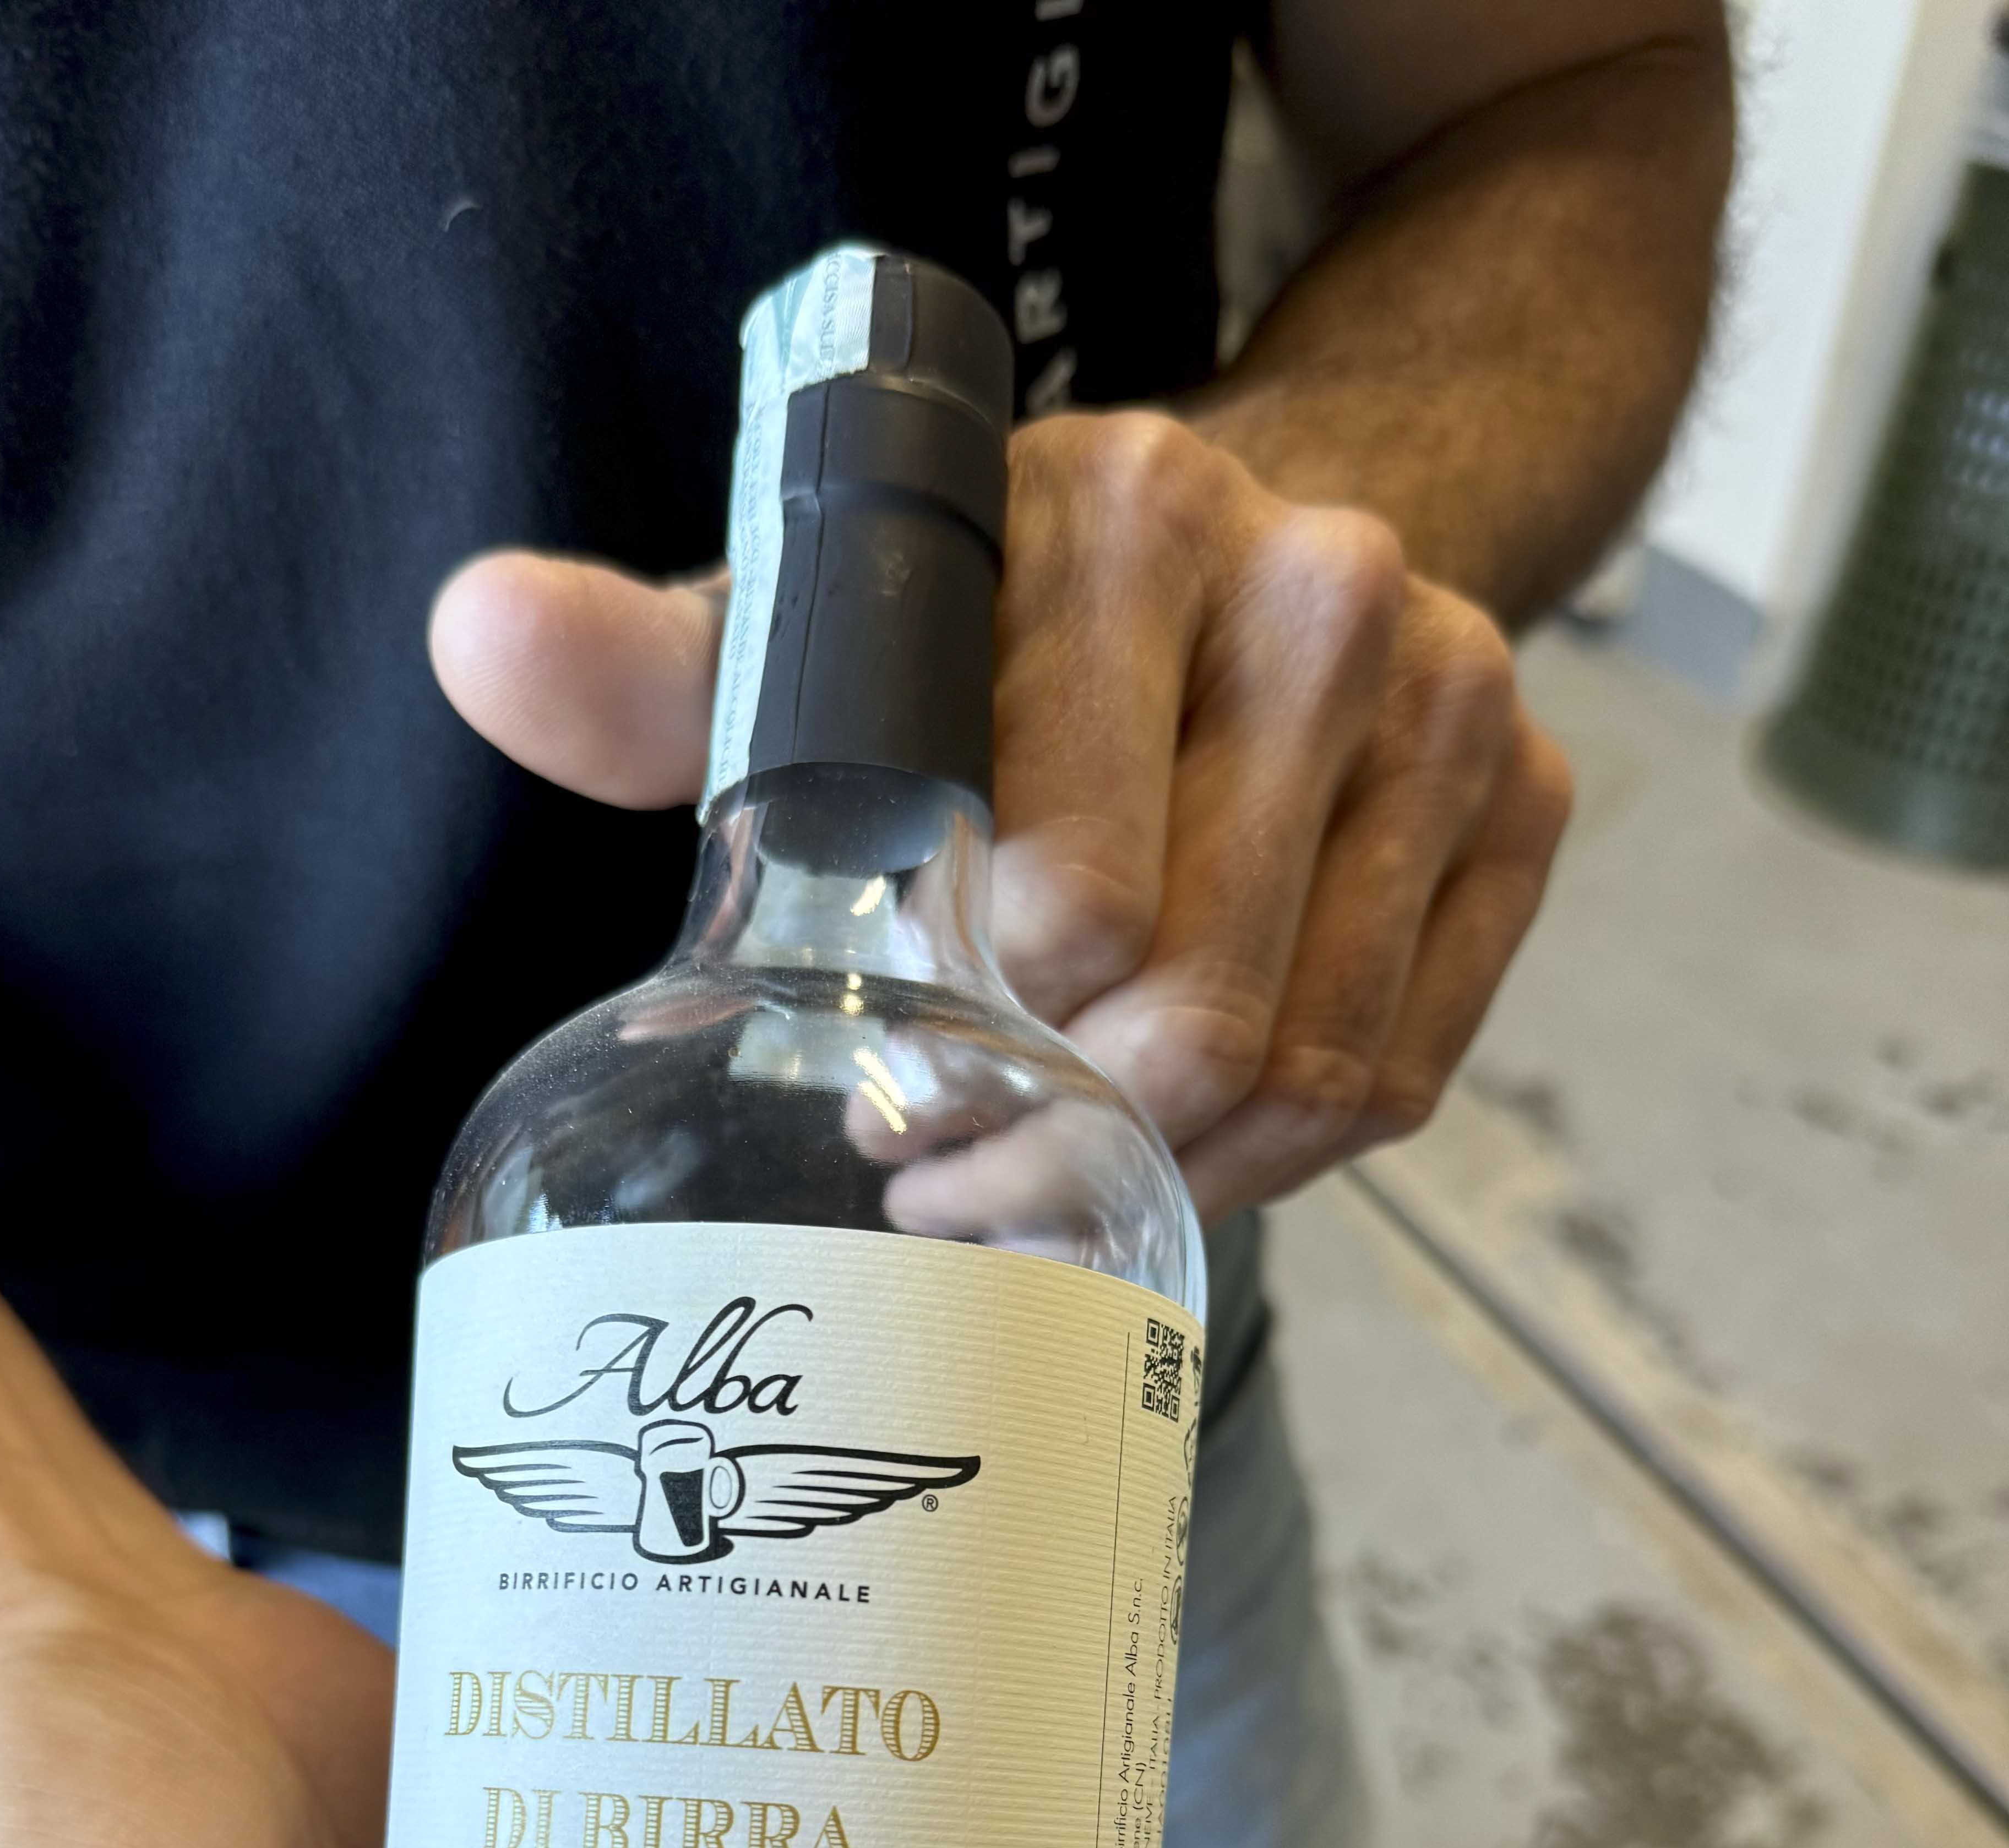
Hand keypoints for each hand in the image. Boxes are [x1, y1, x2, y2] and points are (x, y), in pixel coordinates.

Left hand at [427, 409, 1571, 1218]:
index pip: (1070, 889)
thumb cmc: (987, 643)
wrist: (1229, 568)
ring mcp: (1454, 698)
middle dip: (1059, 1126)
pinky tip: (1179, 1142)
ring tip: (1054, 1167)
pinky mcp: (1531, 807)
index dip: (973, 1033)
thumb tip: (477, 634)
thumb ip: (660, 669)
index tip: (895, 1084)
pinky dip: (1278, 1158)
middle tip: (957, 1162)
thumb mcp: (816, 641)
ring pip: (1309, 1066)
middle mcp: (1326, 589)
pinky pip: (1400, 1077)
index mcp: (1131, 520)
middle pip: (1197, 1002)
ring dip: (1162, 1167)